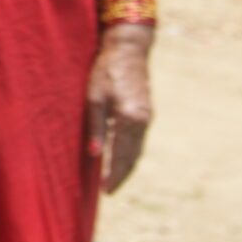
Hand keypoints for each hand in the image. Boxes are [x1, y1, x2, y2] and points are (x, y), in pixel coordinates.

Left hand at [86, 24, 153, 193]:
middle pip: (133, 156)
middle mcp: (142, 120)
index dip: (114, 174)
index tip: (105, 191)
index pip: (122, 155)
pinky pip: (139, 140)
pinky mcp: (146, 113)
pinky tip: (122, 159)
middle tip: (109, 191)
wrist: (127, 50)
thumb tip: (95, 155)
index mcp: (129, 118)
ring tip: (114, 180)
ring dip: (127, 166)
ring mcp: (146, 117)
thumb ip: (96, 127)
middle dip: (122, 175)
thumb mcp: (94, 97)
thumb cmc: (105, 70)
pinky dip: (131, 153)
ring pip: (138, 150)